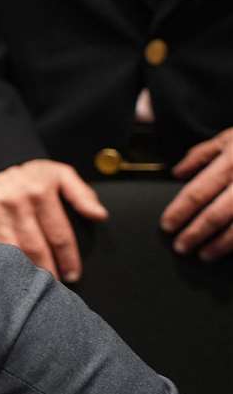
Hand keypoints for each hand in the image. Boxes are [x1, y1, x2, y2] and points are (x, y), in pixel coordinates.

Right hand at [0, 159, 107, 280]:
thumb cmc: (31, 174)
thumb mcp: (60, 175)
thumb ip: (81, 195)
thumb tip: (100, 216)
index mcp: (40, 192)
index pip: (59, 234)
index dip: (68, 258)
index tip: (73, 275)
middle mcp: (15, 201)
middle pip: (34, 247)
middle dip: (47, 270)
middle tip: (55, 285)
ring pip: (11, 249)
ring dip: (24, 269)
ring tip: (34, 284)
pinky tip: (8, 271)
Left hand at [162, 128, 232, 259]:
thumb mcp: (230, 139)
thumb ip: (202, 155)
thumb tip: (178, 172)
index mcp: (231, 163)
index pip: (197, 192)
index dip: (179, 211)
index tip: (167, 225)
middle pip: (216, 214)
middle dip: (195, 233)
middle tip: (180, 246)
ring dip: (220, 244)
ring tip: (204, 255)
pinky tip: (232, 250)